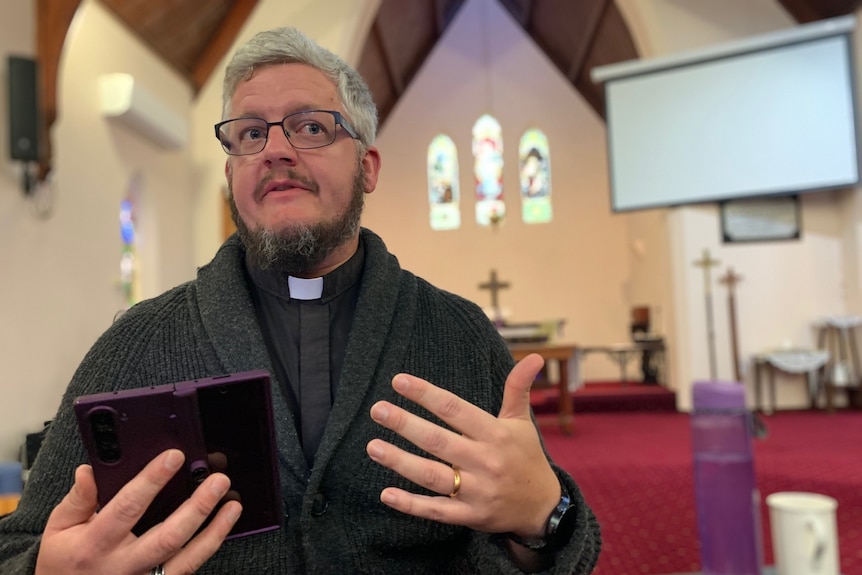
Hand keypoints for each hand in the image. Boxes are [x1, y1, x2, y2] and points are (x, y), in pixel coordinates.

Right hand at [35, 449, 241, 574]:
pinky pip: (188, 570)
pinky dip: (209, 547)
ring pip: (186, 560)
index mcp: (94, 545)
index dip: (152, 481)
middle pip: (167, 537)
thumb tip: (90, 470)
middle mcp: (123, 566)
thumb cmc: (64, 564)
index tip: (174, 456)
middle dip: (197, 507)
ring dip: (214, 531)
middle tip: (218, 479)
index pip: (127, 508)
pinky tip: (224, 526)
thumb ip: (78, 499)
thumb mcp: (59, 530)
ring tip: (233, 504)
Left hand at [366, 353, 559, 538]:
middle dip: (405, 424)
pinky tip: (386, 494)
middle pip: (438, 441)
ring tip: (373, 447)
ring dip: (400, 461)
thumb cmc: (526, 457)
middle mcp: (485, 461)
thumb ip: (518, 388)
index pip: (454, 409)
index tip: (398, 381)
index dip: (425, 394)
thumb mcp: (522, 421)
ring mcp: (477, 491)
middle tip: (377, 410)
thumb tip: (535, 357)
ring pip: (432, 476)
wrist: (543, 508)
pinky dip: (411, 504)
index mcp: (495, 434)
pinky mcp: (470, 516)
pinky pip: (436, 510)